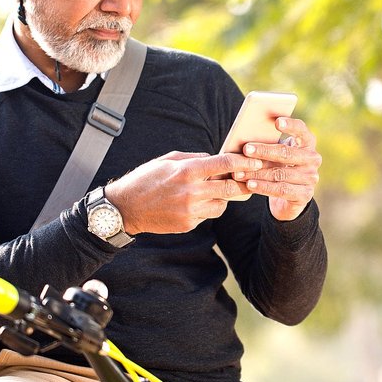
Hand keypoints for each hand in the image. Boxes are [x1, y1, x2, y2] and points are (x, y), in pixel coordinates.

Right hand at [104, 151, 266, 234]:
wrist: (126, 208)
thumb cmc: (146, 179)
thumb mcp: (168, 160)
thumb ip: (194, 158)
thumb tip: (215, 158)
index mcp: (187, 171)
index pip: (225, 163)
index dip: (244, 161)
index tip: (255, 161)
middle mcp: (192, 191)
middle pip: (231, 187)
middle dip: (243, 182)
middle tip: (250, 178)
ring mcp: (191, 210)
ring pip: (223, 204)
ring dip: (223, 197)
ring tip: (214, 191)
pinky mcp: (188, 224)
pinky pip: (207, 215)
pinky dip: (206, 208)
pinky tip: (194, 203)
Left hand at [235, 117, 321, 221]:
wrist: (288, 197)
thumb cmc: (278, 166)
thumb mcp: (275, 154)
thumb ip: (268, 144)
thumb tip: (246, 139)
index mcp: (307, 143)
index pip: (301, 130)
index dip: (290, 125)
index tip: (277, 122)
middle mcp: (313, 159)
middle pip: (287, 153)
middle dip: (264, 151)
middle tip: (246, 149)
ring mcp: (311, 177)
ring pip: (280, 173)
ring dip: (258, 173)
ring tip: (240, 172)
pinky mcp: (305, 195)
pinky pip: (281, 189)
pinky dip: (264, 187)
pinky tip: (250, 185)